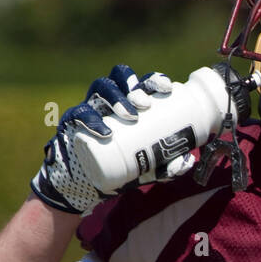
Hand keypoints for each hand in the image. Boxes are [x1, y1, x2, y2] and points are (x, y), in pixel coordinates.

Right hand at [30, 66, 189, 214]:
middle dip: (135, 86)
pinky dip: (92, 121)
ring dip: (117, 97)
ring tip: (130, 115)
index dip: (153, 79)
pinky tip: (105, 132)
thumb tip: (188, 161)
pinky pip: (80, 113)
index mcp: (129, 102)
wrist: (88, 184)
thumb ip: (166, 167)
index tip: (167, 88)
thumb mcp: (147, 169)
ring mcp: (91, 106)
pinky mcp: (72, 121)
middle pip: (121, 77)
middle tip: (146, 105)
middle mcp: (110, 99)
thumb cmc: (121, 168)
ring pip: (101, 87)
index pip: (141, 82)